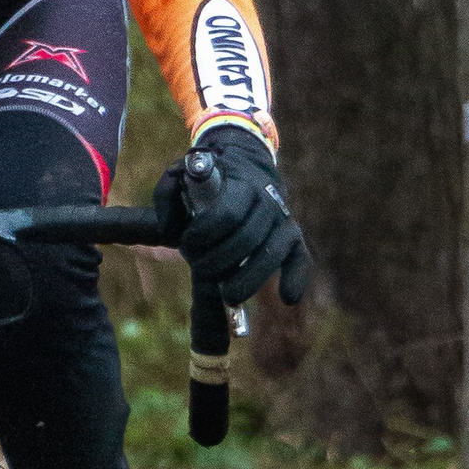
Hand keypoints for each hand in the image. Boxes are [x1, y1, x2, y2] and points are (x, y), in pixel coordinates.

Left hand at [153, 123, 311, 308]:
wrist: (246, 171)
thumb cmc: (207, 184)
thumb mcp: (182, 177)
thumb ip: (167, 194)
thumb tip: (168, 228)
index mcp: (240, 184)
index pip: (228, 213)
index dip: (205, 234)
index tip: (187, 243)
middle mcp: (267, 200)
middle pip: (248, 238)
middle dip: (221, 261)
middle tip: (200, 270)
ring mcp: (283, 220)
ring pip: (273, 252)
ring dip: (250, 279)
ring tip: (229, 297)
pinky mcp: (293, 239)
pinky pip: (301, 258)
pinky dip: (296, 278)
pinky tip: (287, 298)